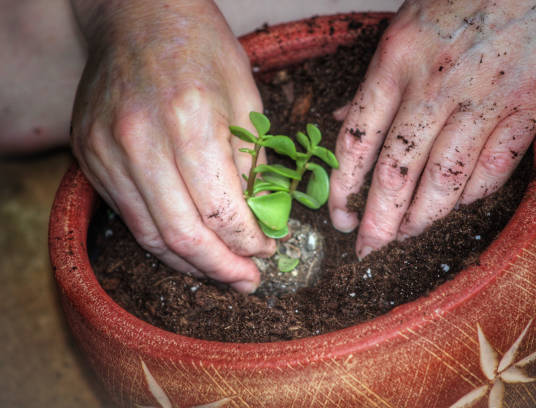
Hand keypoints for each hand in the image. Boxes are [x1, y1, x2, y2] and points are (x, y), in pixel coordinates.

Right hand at [70, 0, 274, 292]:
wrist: (137, 15)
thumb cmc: (200, 47)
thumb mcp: (246, 97)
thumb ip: (251, 163)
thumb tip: (260, 219)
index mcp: (189, 119)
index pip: (222, 210)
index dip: (250, 241)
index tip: (269, 250)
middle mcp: (139, 140)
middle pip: (183, 235)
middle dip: (223, 267)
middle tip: (248, 280)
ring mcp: (106, 150)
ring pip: (150, 235)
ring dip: (191, 264)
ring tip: (222, 273)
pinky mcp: (89, 157)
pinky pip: (128, 217)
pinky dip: (161, 241)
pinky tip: (188, 248)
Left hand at [329, 0, 535, 257]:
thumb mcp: (405, 26)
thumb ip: (374, 80)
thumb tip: (341, 118)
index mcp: (398, 62)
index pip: (356, 142)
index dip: (342, 189)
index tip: (339, 218)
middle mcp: (437, 85)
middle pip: (397, 173)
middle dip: (379, 222)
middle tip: (369, 249)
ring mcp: (486, 98)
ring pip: (445, 180)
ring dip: (422, 218)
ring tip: (407, 235)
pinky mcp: (531, 106)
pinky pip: (495, 168)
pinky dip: (473, 195)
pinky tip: (458, 205)